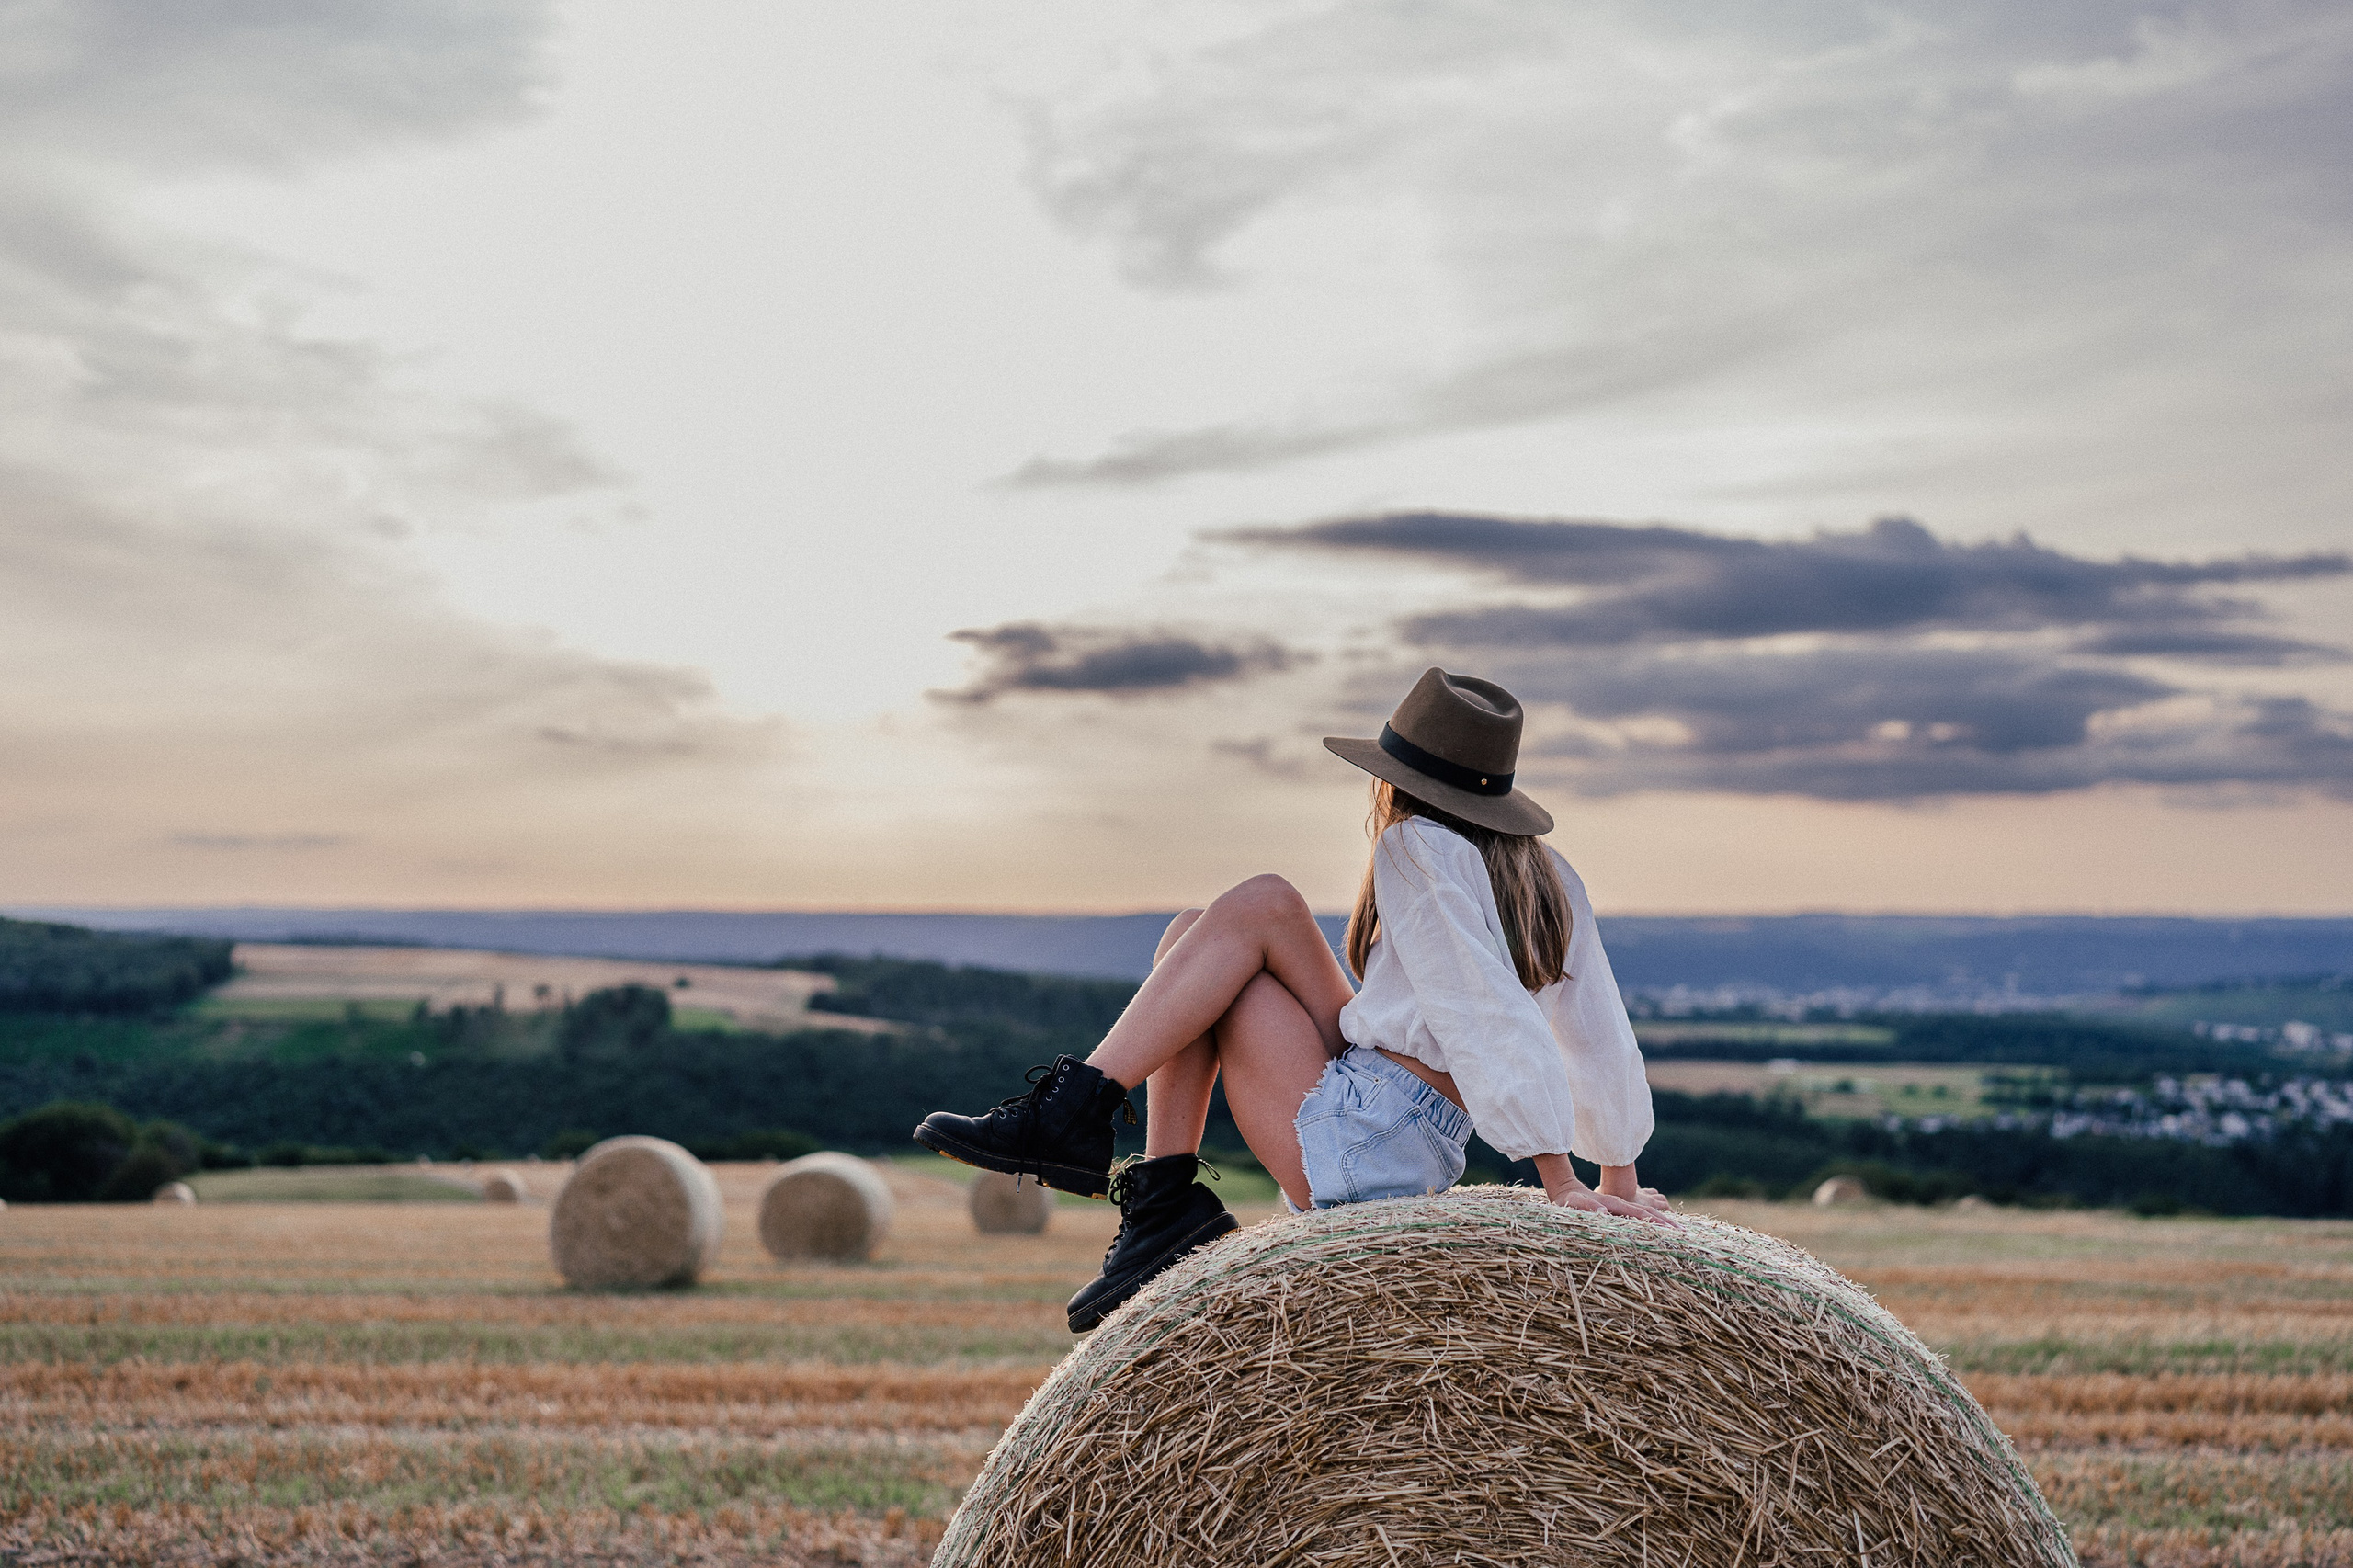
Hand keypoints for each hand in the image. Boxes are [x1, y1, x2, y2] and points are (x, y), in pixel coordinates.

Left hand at [1546, 1181, 1679, 1227]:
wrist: (1566, 1190)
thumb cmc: (1569, 1201)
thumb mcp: (1574, 1204)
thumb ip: (1588, 1207)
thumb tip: (1604, 1212)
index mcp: (1616, 1205)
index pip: (1641, 1214)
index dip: (1656, 1222)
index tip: (1671, 1230)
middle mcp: (1623, 1204)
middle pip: (1650, 1213)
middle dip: (1667, 1223)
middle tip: (1685, 1234)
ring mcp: (1622, 1206)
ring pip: (1648, 1213)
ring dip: (1663, 1221)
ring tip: (1678, 1231)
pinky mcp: (1619, 1209)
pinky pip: (1640, 1216)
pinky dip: (1652, 1221)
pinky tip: (1658, 1229)